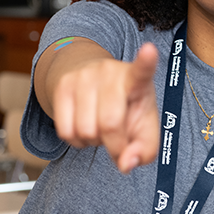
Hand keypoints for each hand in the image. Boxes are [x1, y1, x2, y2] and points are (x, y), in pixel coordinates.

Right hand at [51, 43, 159, 173]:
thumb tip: (126, 163)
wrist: (94, 84)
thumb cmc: (127, 107)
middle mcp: (111, 72)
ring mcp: (85, 76)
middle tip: (118, 139)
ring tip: (101, 127)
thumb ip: (145, 150)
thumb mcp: (145, 127)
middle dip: (114, 144)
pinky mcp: (63, 85)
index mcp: (137, 80)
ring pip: (84, 130)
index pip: (143, 70)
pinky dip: (76, 141)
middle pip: (110, 123)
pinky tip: (85, 127)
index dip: (147, 62)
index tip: (150, 50)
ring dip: (93, 142)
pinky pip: (65, 132)